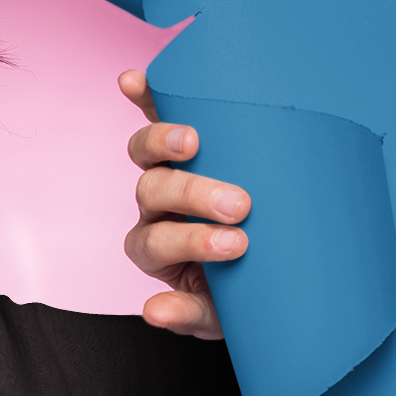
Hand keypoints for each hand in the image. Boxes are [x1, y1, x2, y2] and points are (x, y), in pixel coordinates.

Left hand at [120, 69, 249, 339]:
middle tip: (239, 207)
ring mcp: (167, 174)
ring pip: (150, 156)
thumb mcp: (220, 315)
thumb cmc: (240, 293)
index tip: (235, 246)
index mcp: (157, 251)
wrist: (263, 268)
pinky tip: (133, 80)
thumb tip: (155, 311)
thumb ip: (190, 315)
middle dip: (193, 199)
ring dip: (166, 144)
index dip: (189, 242)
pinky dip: (145, 98)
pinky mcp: (185, 143)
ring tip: (195, 142)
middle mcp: (154, 211)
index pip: (156, 243)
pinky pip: (156, 116)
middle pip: (154, 195)